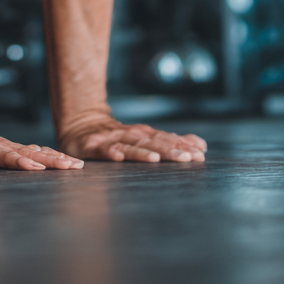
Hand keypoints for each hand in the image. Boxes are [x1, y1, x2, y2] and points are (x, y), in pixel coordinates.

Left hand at [0, 124, 84, 171]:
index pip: (8, 157)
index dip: (22, 163)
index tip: (38, 169)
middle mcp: (6, 147)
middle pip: (32, 154)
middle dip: (52, 161)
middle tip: (72, 166)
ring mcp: (14, 147)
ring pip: (39, 152)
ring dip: (58, 158)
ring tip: (77, 164)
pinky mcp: (18, 149)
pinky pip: (38, 152)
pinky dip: (53, 156)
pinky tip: (67, 161)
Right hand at [59, 117, 206, 162]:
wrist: (82, 124)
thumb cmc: (117, 135)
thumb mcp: (145, 137)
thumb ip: (170, 141)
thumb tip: (201, 145)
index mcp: (144, 134)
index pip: (167, 139)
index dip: (183, 145)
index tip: (201, 153)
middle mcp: (130, 135)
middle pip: (152, 143)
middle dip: (170, 150)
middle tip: (188, 158)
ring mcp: (112, 140)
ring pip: (130, 146)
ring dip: (143, 152)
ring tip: (156, 159)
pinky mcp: (94, 146)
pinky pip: (103, 150)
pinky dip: (111, 152)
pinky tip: (118, 157)